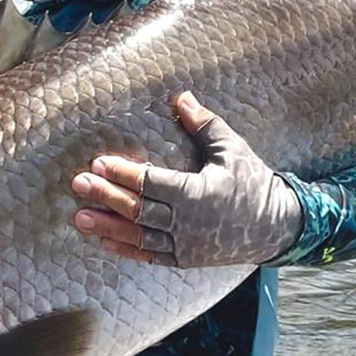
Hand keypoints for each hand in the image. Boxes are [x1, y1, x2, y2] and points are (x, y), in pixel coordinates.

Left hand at [71, 91, 302, 266]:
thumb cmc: (254, 183)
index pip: (151, 182)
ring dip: (107, 227)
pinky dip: (126, 249)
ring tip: (79, 218)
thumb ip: (204, 125)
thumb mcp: (232, 149)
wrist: (277, 227)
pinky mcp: (186, 259)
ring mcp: (185, 245)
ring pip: (139, 236)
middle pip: (138, 209)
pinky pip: (151, 256)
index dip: (123, 173)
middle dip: (106, 196)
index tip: (98, 163)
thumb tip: (181, 97)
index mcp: (197, 193)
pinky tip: (104, 241)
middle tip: (78, 185)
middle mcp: (187, 223)